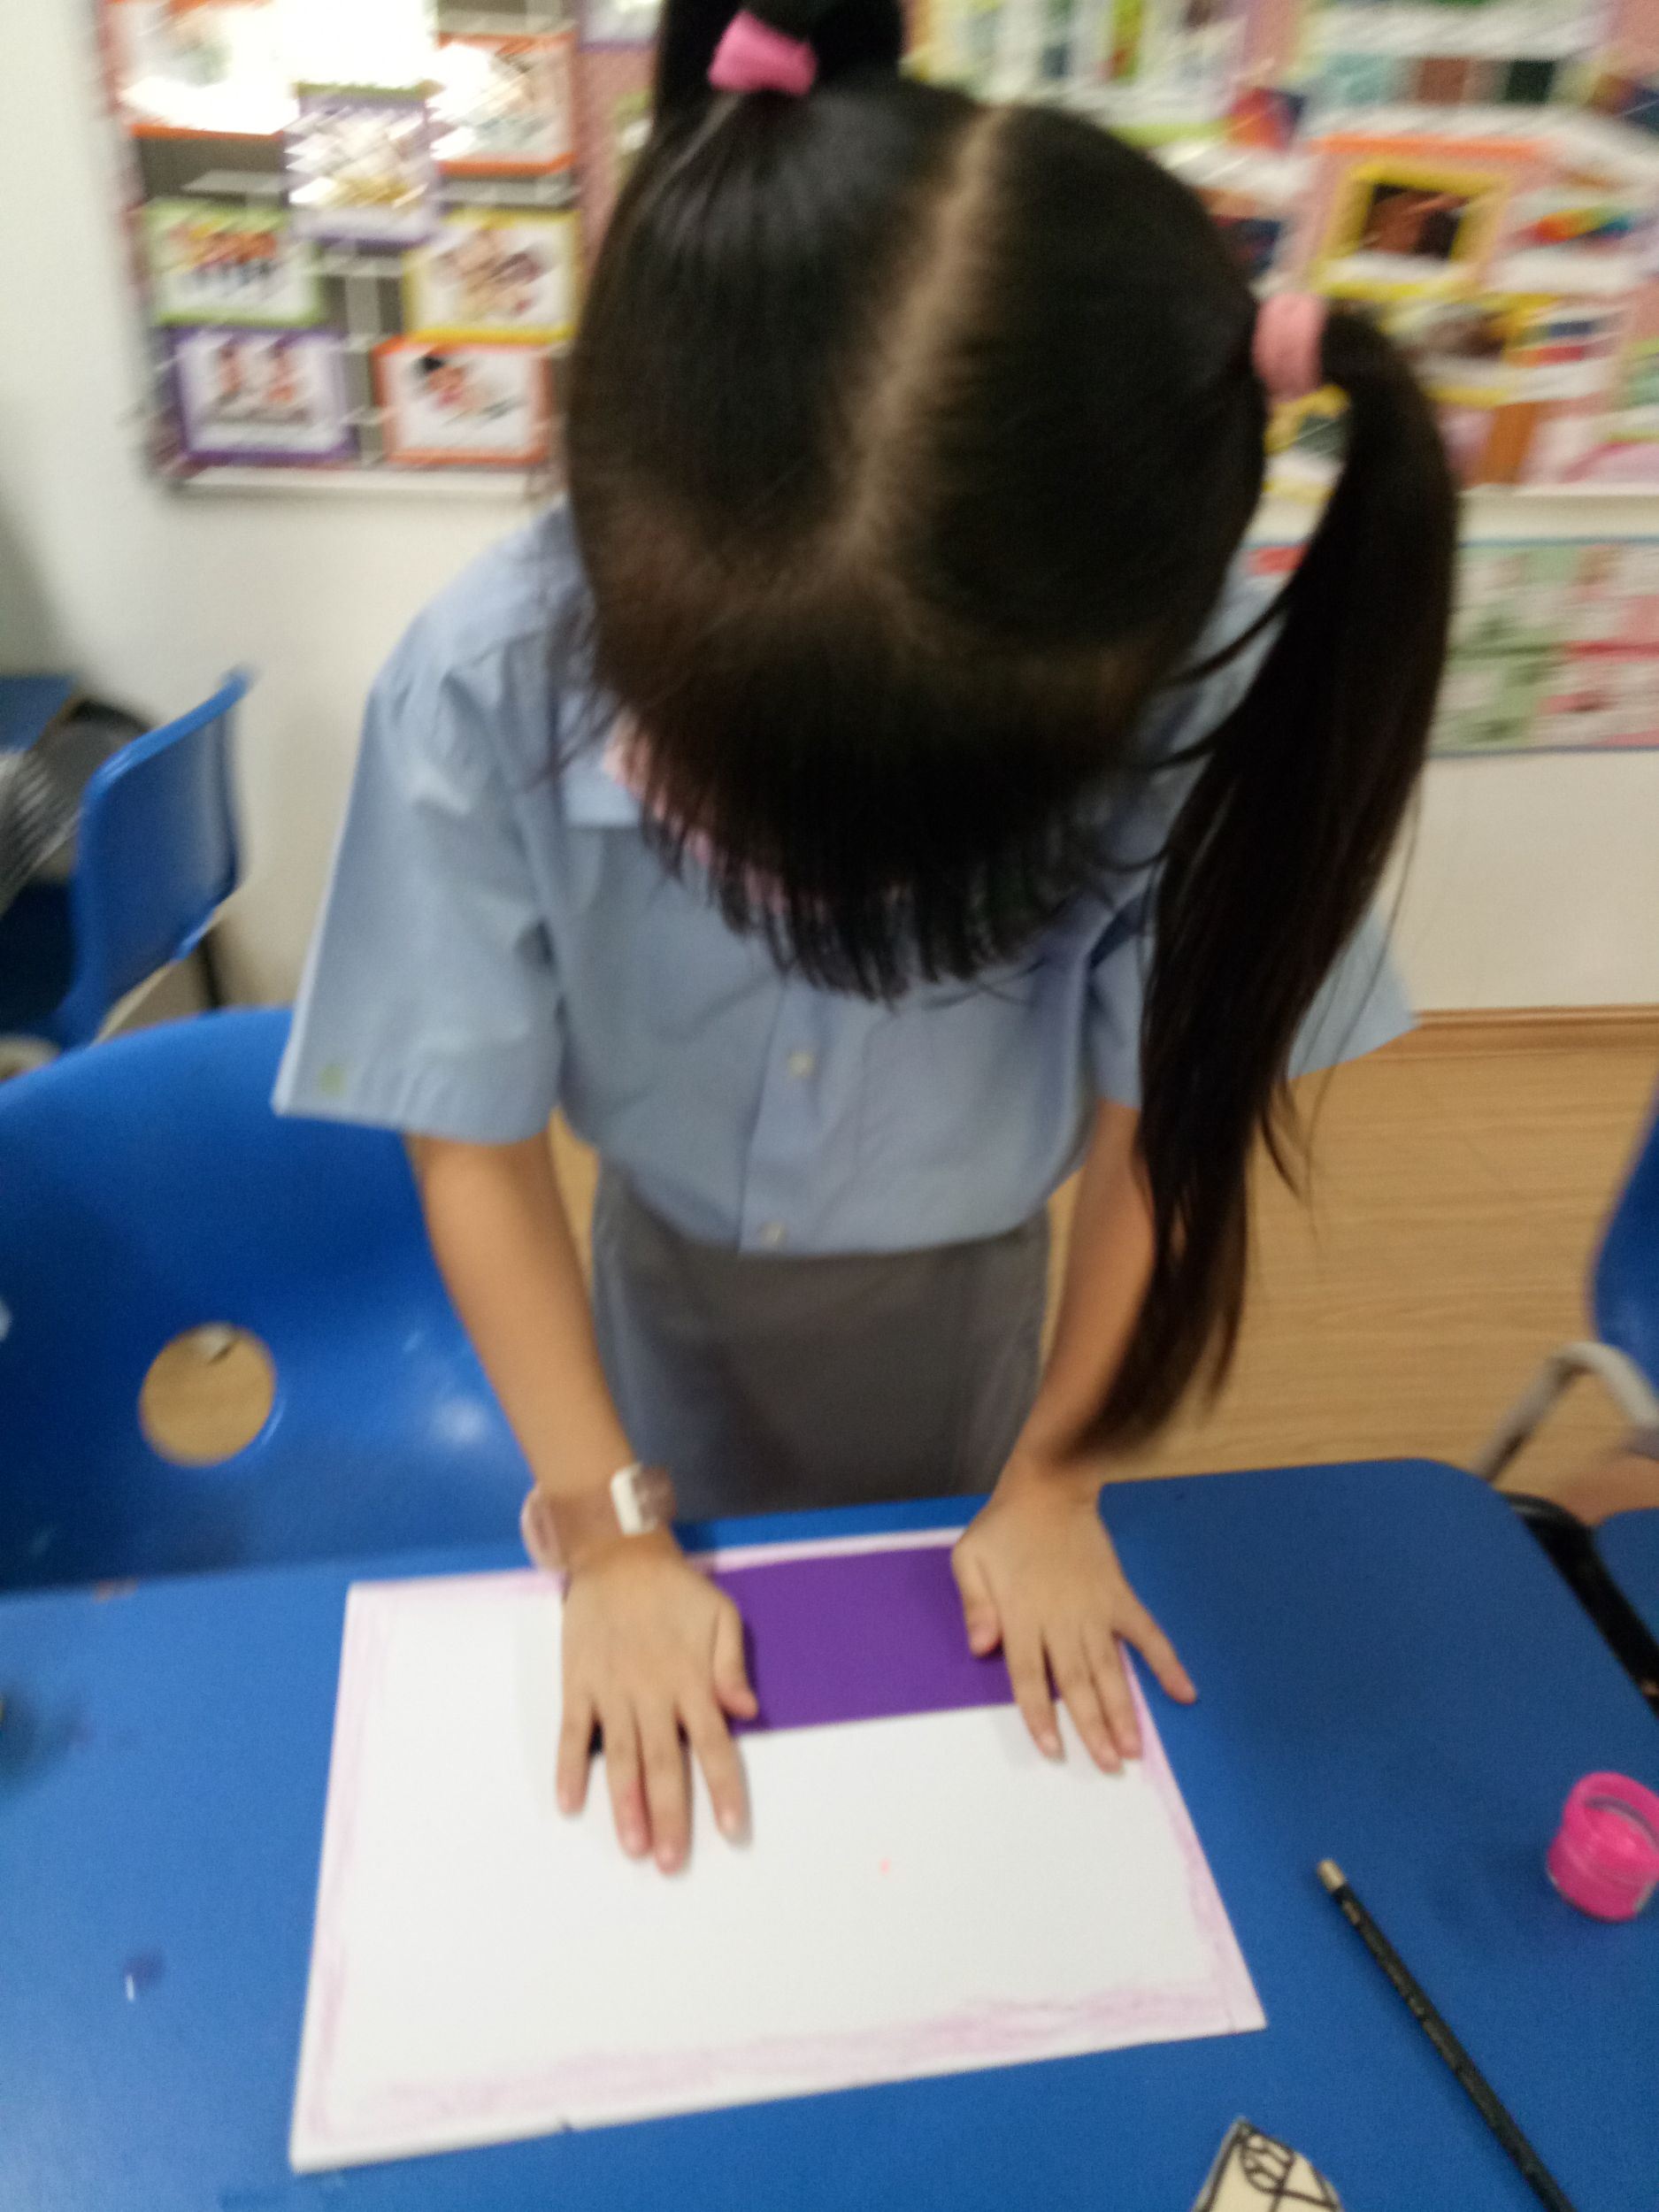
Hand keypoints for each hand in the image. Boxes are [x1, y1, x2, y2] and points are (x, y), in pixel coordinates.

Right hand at [556, 1529, 757, 1870]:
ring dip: (625, 1803)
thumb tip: (747, 1709)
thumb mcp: (721, 1614)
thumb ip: (731, 1664)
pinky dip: (568, 1767)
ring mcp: (611, 1691)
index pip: (714, 1745)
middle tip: (672, 1863)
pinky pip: (571, 1732)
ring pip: (620, 1756)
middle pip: (664, 1763)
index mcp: (691, 1679)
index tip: (733, 1831)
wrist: (616, 1555)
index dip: (724, 1789)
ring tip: (633, 1846)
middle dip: (670, 1815)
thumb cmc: (675, 1591)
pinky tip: (569, 1804)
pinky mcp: (578, 1684)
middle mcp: (652, 1692)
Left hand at [951, 1458, 1195, 1771]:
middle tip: (1110, 1766)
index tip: (1054, 1750)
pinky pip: (1147, 1634)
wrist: (1049, 1488)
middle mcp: (1062, 1620)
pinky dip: (1166, 1663)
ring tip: (1135, 1749)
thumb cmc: (1003, 1529)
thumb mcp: (970, 1559)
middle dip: (1093, 1727)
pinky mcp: (1120, 1596)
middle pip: (1076, 1682)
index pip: (1029, 1677)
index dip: (1040, 1715)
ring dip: (1124, 1710)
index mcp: (1022, 1615)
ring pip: (1111, 1669)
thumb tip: (981, 1647)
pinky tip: (1185, 1693)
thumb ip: (975, 1604)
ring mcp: (1095, 1609)